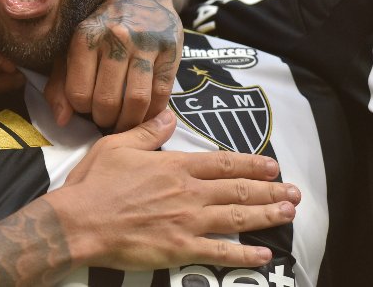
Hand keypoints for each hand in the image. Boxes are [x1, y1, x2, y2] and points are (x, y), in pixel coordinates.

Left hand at [44, 0, 181, 130]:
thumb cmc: (101, 25)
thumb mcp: (72, 46)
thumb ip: (60, 83)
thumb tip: (62, 120)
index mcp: (86, 36)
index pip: (79, 93)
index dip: (81, 109)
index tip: (87, 108)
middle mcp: (115, 37)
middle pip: (108, 101)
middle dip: (105, 120)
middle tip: (107, 119)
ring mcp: (145, 43)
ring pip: (137, 101)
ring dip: (129, 121)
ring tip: (124, 121)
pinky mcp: (170, 49)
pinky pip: (161, 93)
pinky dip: (153, 111)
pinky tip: (145, 112)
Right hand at [47, 109, 298, 269]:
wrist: (80, 222)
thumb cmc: (94, 184)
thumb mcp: (117, 145)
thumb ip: (147, 132)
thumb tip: (168, 117)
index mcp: (173, 166)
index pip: (222, 163)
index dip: (250, 164)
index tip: (271, 166)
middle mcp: (187, 192)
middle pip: (237, 191)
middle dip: (269, 190)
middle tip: (293, 192)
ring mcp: (187, 222)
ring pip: (236, 218)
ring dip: (266, 215)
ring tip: (288, 213)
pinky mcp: (180, 248)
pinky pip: (220, 252)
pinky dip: (244, 254)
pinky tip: (263, 254)